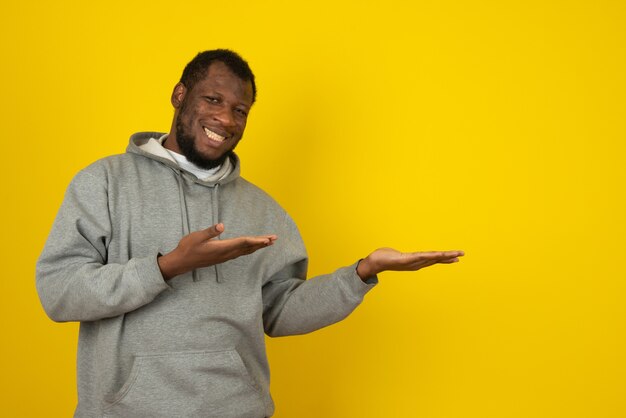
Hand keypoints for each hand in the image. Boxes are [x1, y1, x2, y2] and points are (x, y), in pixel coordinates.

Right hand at [158, 223, 276, 279]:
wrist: (181, 262)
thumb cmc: (188, 248)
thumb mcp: (197, 237)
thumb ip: (209, 232)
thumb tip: (221, 226)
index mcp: (222, 248)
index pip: (243, 243)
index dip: (256, 240)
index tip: (267, 239)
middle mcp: (226, 254)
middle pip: (248, 248)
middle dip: (262, 243)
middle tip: (274, 239)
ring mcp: (225, 256)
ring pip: (245, 251)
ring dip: (257, 246)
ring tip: (268, 242)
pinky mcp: (222, 257)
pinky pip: (240, 253)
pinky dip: (249, 249)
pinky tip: (252, 247)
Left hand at [356, 248, 463, 279]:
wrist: (374, 262)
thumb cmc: (384, 258)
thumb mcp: (396, 255)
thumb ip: (401, 256)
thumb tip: (400, 255)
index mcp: (415, 261)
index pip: (433, 259)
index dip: (444, 259)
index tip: (456, 257)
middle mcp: (416, 263)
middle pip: (436, 259)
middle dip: (449, 257)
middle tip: (462, 254)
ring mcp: (412, 262)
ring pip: (432, 258)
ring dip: (445, 256)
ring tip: (456, 254)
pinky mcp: (407, 260)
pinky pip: (422, 257)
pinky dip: (432, 256)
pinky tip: (440, 254)